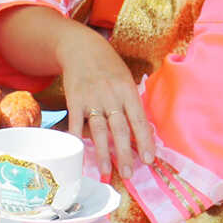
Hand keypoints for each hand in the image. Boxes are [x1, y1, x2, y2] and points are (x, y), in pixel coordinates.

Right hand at [56, 26, 155, 181]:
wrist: (81, 48)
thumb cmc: (108, 67)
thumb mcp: (126, 79)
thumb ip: (132, 103)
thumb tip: (144, 131)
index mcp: (127, 91)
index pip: (139, 120)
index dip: (144, 141)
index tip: (148, 160)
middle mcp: (111, 95)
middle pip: (119, 129)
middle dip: (124, 153)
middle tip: (128, 174)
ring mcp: (91, 98)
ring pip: (98, 129)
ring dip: (102, 152)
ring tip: (106, 171)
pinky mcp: (74, 99)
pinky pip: (75, 122)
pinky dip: (76, 138)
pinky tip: (79, 153)